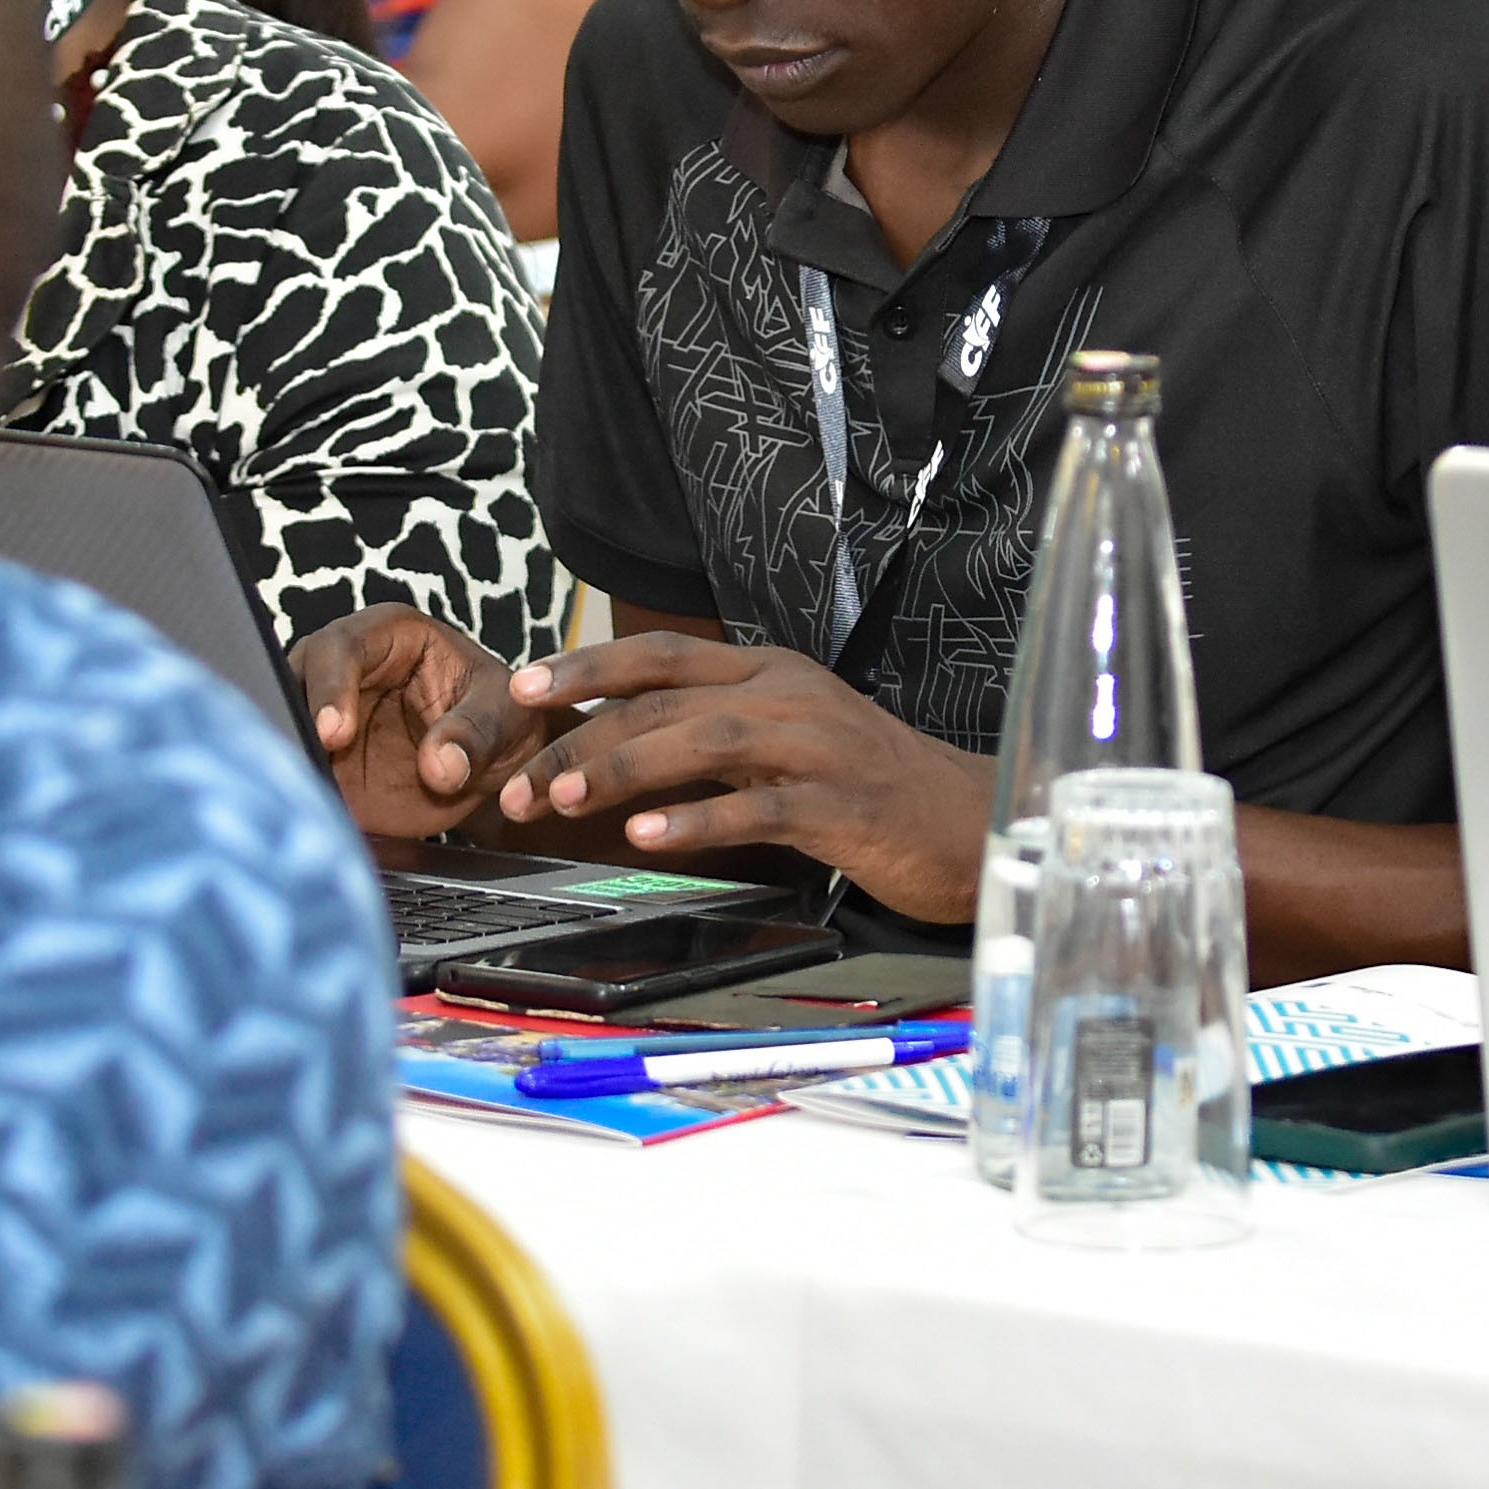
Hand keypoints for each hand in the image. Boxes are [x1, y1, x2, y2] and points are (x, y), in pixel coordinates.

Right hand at [295, 602, 562, 836]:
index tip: (333, 733)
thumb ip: (477, 733)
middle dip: (290, 725)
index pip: (340, 648)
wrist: (493, 766)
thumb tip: (441, 767)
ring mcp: (324, 720)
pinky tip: (307, 821)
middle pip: (289, 686)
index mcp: (388, 636)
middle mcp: (343, 672)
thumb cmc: (500, 718)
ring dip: (286, 765)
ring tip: (298, 799)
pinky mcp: (320, 765)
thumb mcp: (506, 716)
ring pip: (282, 732)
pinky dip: (296, 799)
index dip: (331, 687)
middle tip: (302, 767)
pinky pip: (294, 780)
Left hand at [493, 636, 993, 919]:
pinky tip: (646, 835)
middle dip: (580, 739)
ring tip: (562, 801)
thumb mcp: (788, 740)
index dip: (585, 666)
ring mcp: (816, 745)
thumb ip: (715, 734)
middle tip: (518, 786)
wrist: (971, 821)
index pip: (661, 654)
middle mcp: (788, 695)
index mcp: (770, 672)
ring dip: (623, 770)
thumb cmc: (869, 787)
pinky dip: (695, 819)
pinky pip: (755, 806)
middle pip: (664, 702)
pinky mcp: (839, 804)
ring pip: (701, 740)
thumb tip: (620, 747)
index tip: (519, 688)